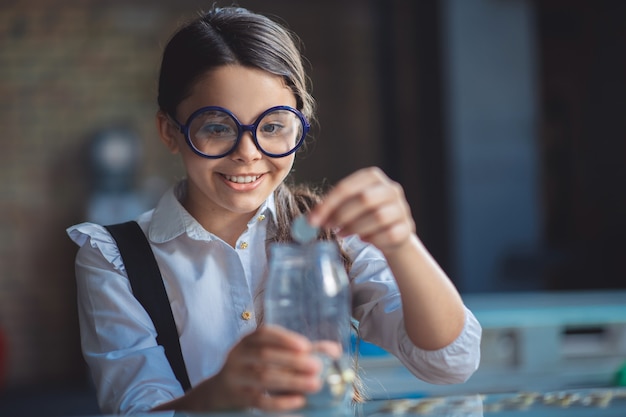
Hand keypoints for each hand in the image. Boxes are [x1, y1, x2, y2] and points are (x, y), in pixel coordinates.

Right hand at [195, 325, 322, 411]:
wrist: (219, 392)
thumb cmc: (254, 368)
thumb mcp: (271, 355)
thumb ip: (301, 351)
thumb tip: (334, 350)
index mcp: (248, 340)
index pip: (264, 334)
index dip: (284, 338)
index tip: (305, 346)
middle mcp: (238, 355)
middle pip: (265, 356)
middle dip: (293, 362)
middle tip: (317, 367)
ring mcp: (235, 377)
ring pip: (263, 378)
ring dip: (291, 381)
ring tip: (315, 384)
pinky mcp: (237, 398)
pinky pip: (259, 401)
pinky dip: (280, 402)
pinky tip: (298, 401)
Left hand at [309, 167, 415, 254]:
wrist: (393, 233)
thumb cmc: (364, 217)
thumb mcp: (347, 207)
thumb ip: (330, 209)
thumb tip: (308, 219)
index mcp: (373, 177)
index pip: (347, 187)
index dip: (327, 204)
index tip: (312, 220)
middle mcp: (391, 189)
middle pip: (364, 199)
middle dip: (341, 215)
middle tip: (328, 227)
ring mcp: (402, 208)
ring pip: (377, 217)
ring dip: (355, 228)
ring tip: (343, 234)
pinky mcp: (407, 228)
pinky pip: (388, 234)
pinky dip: (372, 240)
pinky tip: (365, 240)